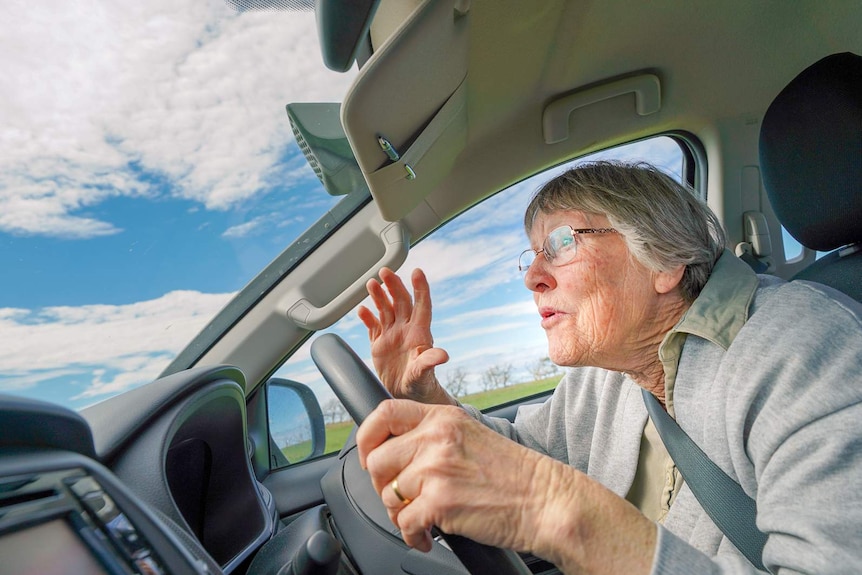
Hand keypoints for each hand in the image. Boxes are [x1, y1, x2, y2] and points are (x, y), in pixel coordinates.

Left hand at [356, 400, 656, 574]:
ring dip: (399, 514)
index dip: (366, 437)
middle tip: (398, 498)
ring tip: (419, 520)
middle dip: (381, 486)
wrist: (547, 500)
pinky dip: (413, 536)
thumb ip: (434, 436)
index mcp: (443, 417)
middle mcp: (436, 438)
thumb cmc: (515, 473)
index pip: (384, 413)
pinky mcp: (441, 502)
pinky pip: (404, 523)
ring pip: (388, 495)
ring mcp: (437, 469)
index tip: (369, 455)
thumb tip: (396, 452)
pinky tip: (428, 537)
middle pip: (376, 460)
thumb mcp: (471, 434)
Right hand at [357, 268, 453, 403]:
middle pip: (400, 302)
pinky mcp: (379, 344)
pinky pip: (373, 326)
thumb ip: (429, 362)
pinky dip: (367, 317)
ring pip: (385, 309)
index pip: (422, 305)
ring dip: (379, 296)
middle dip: (393, 285)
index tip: (417, 272)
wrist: (406, 396)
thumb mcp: (423, 374)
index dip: (420, 288)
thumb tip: (443, 355)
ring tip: (371, 283)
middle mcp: (406, 330)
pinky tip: (362, 309)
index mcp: (419, 333)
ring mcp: (392, 335)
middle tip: (385, 271)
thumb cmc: (421, 385)